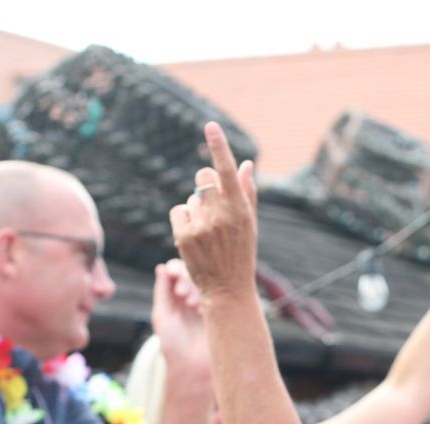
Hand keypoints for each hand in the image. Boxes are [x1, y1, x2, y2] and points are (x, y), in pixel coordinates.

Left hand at [150, 259, 210, 380]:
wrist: (193, 368)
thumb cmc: (173, 345)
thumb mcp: (162, 315)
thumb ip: (162, 291)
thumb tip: (161, 267)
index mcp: (175, 296)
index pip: (177, 269)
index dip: (176, 271)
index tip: (175, 284)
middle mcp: (192, 296)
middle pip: (192, 271)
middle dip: (187, 279)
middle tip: (184, 296)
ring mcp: (208, 302)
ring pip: (206, 280)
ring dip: (198, 289)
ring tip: (194, 307)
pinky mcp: (222, 311)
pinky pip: (220, 293)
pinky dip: (211, 296)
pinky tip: (204, 310)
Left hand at [171, 123, 259, 300]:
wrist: (228, 291)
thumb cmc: (242, 255)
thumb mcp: (250, 224)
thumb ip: (247, 193)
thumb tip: (245, 164)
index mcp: (240, 209)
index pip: (226, 170)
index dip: (218, 146)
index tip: (210, 126)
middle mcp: (220, 215)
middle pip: (202, 176)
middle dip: (204, 182)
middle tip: (212, 202)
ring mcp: (201, 226)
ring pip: (192, 197)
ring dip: (197, 208)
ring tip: (208, 232)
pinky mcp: (183, 236)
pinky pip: (179, 211)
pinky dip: (184, 219)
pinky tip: (194, 236)